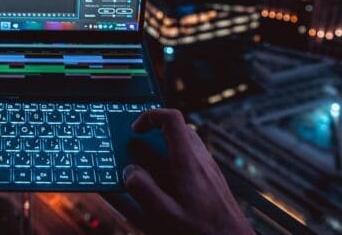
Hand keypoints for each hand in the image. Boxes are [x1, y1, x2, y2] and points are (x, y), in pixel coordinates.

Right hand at [123, 109, 252, 234]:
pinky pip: (190, 157)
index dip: (150, 117)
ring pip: (184, 142)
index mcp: (188, 162)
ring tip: (149, 169)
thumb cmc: (206, 231)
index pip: (172, 119)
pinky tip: (167, 185)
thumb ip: (144, 191)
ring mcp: (208, 167)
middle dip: (154, 133)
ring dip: (164, 148)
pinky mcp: (212, 177)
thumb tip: (129, 172)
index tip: (135, 130)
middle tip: (138, 150)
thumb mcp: (166, 215)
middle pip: (177, 127)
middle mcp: (201, 160)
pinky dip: (174, 162)